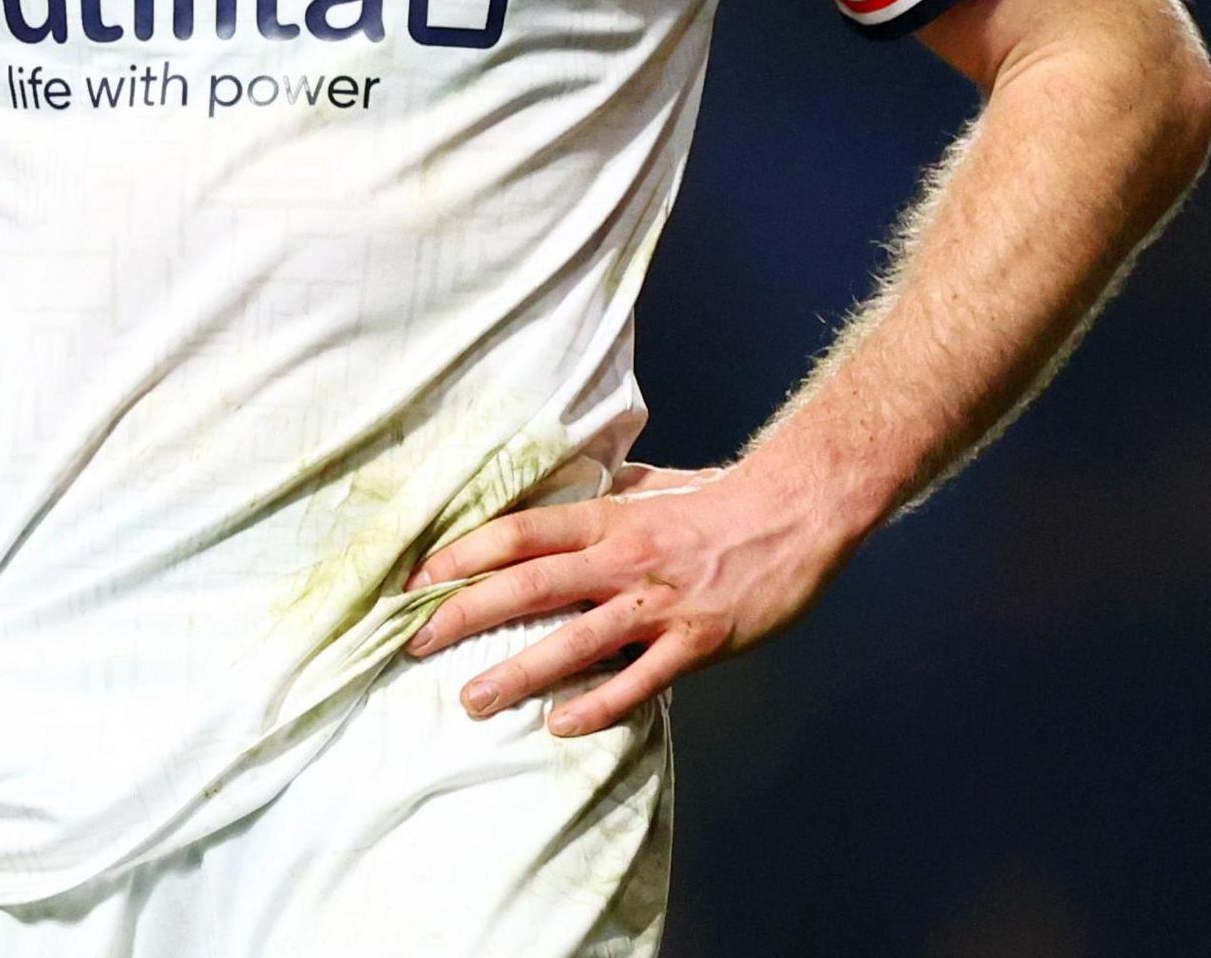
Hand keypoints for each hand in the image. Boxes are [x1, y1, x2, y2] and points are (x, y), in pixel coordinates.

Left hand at [403, 459, 858, 736]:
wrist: (796, 511)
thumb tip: (550, 491)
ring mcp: (657, 603)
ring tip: (472, 699)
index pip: (514, 535)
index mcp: (603, 518)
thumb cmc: (715, 498)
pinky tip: (560, 724)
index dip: (459, 557)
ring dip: (518, 672)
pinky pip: (640, 679)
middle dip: (463, 615)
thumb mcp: (646, 485)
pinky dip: (600, 705)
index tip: (413, 582)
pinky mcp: (696, 640)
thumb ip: (596, 496)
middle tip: (413, 643)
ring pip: (574, 640)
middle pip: (526, 586)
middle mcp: (621, 559)